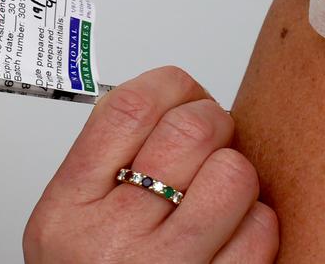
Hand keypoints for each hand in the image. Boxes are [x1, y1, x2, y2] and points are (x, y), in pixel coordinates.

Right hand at [23, 67, 278, 262]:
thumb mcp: (64, 218)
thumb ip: (100, 160)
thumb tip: (162, 104)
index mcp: (68, 208)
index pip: (126, 109)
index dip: (167, 85)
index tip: (180, 91)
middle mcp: (113, 240)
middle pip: (188, 132)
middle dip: (211, 120)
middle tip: (208, 134)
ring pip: (233, 174)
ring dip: (234, 170)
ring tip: (216, 186)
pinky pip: (260, 229)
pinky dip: (255, 219)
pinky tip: (230, 228)